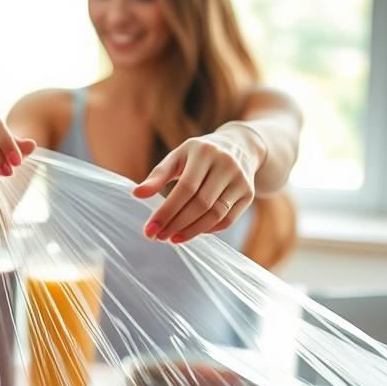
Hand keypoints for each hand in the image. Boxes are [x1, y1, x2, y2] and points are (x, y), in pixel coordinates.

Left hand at [132, 125, 266, 243]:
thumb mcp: (177, 157)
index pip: (185, 188)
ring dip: (191, 231)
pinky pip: (227, 220)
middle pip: (201, 203)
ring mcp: (240, 180)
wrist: (239, 146)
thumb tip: (137, 194)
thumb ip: (157, 175)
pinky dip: (207, 230)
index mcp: (204, 152)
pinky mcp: (249, 194)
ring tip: (172, 239)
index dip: (166, 211)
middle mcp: (226, 164)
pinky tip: (191, 233)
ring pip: (215, 214)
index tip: (149, 229)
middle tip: (158, 237)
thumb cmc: (198, 155)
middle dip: (176, 224)